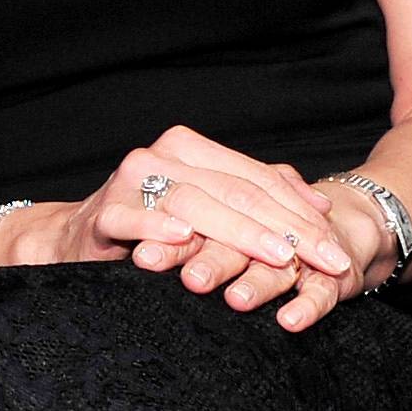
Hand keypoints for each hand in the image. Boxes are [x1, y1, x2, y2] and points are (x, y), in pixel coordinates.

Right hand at [29, 129, 355, 300]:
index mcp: (191, 149)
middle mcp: (162, 156)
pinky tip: (185, 240)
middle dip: (286, 231)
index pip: (258, 180)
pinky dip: (157, 228)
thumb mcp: (211, 211)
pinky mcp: (102, 213)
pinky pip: (133, 218)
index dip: (301, 215)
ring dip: (239, 233)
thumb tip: (320, 204)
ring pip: (196, 204)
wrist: (76, 241)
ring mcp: (130, 182)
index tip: (335, 251)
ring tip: (277, 256)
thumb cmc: (152, 228)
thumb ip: (261, 196)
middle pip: (236, 192)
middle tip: (323, 261)